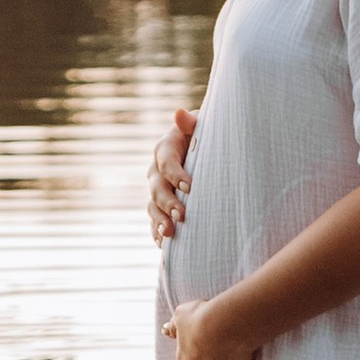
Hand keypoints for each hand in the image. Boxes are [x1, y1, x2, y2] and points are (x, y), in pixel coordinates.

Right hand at [146, 105, 196, 245]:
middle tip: (182, 215)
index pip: (166, 161)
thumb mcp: (201, 127)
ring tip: (170, 234)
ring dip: (160, 221)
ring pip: (152, 207)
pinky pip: (154, 221)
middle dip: (168, 202)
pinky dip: (157, 233)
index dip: (175, 173)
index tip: (190, 186)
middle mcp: (156, 170)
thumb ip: (191, 124)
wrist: (204, 150)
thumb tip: (179, 113)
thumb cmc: (206, 136)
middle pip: (157, 188)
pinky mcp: (160, 206)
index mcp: (165, 148)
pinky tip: (164, 246)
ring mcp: (156, 190)